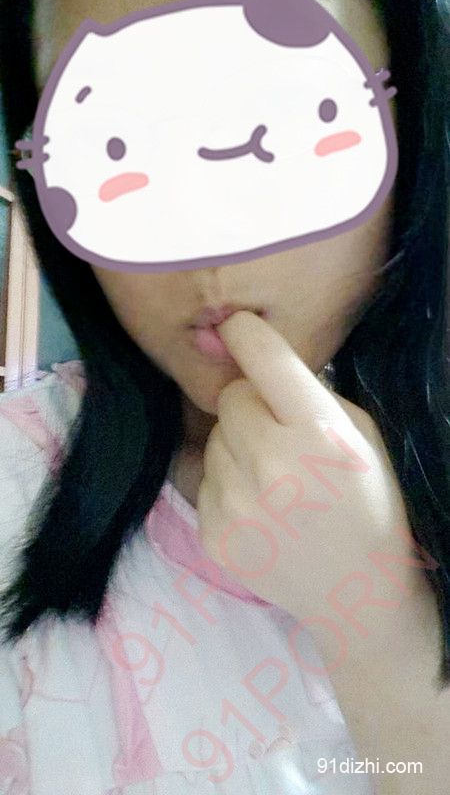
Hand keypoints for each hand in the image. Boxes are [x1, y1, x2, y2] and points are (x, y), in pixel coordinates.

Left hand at [197, 311, 424, 652]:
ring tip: (272, 477)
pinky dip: (227, 482)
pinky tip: (259, 506)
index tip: (235, 327)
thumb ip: (308, 392)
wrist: (356, 592)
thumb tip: (249, 358)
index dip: (245, 334)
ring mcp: (237, 505)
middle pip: (230, 397)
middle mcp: (272, 467)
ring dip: (236, 445)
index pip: (263, 359)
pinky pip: (204, 478)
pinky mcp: (212, 535)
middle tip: (278, 432)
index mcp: (319, 435)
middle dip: (250, 404)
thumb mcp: (360, 433)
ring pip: (214, 437)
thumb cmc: (368, 501)